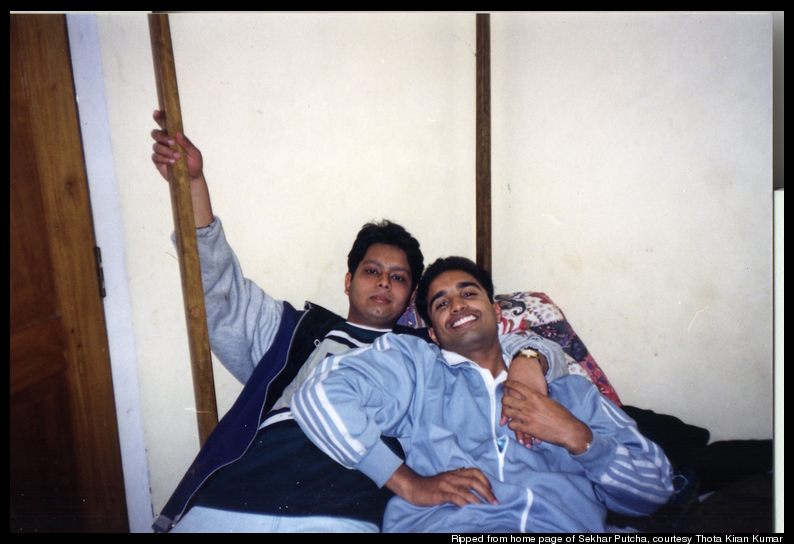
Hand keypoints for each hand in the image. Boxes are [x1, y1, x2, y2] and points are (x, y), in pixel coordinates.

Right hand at [150, 109, 212, 226]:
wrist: (192, 179)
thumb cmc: (194, 164)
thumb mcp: (195, 153)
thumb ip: (187, 144)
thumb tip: (178, 134)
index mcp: (174, 137)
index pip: (165, 125)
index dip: (159, 117)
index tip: (157, 113)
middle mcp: (166, 142)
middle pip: (156, 133)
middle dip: (162, 137)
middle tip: (172, 143)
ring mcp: (161, 151)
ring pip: (156, 146)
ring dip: (166, 151)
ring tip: (177, 157)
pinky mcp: (158, 161)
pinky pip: (156, 157)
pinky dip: (164, 159)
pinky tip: (172, 162)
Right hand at [385, 464, 497, 507]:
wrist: (412, 487)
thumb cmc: (430, 486)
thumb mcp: (445, 480)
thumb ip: (457, 480)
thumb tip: (470, 482)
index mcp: (455, 473)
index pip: (475, 471)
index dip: (486, 480)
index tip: (492, 490)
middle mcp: (452, 477)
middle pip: (474, 480)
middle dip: (487, 491)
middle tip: (495, 502)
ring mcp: (446, 485)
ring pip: (467, 489)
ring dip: (479, 499)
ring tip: (487, 507)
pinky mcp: (440, 494)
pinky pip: (456, 497)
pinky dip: (466, 503)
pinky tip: (471, 509)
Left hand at [500, 379, 591, 454]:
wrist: (568, 430)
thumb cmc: (563, 415)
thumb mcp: (550, 401)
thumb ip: (539, 398)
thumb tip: (534, 396)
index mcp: (535, 396)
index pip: (516, 386)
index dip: (508, 384)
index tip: (505, 384)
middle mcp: (529, 405)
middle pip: (507, 399)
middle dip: (504, 400)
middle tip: (506, 401)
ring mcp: (527, 417)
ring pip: (507, 412)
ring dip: (507, 413)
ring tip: (509, 413)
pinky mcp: (527, 429)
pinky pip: (512, 425)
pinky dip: (512, 425)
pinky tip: (515, 424)